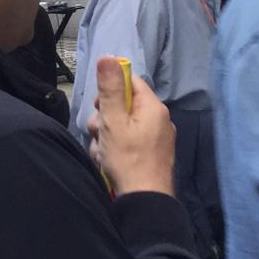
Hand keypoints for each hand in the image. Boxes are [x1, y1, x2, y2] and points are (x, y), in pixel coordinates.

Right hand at [86, 56, 174, 196]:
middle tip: (99, 132)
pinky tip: (108, 162)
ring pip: (121, 126)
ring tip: (103, 153)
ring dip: (106, 136)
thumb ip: (109, 90)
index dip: (110, 90)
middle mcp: (159, 120)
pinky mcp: (151, 155)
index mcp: (153, 108)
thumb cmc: (129, 159)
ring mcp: (156, 139)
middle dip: (104, 118)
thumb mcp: (113, 121)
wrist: (145, 201)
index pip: (130, 82)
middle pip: (123, 105)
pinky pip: (127, 142)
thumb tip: (108, 57)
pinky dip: (115, 149)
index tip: (99, 105)